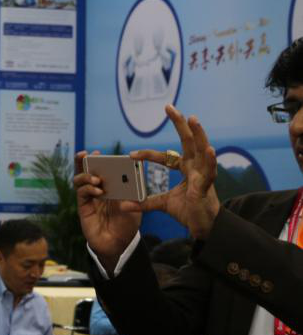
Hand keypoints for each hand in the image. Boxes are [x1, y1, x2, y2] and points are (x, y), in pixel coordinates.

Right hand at [73, 150, 141, 270]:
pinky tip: (98, 190)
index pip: (100, 168)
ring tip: (97, 178)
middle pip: (85, 170)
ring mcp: (88, 198)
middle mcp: (96, 189)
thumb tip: (129, 176)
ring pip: (79, 180)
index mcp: (109, 186)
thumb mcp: (134, 204)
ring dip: (86, 176)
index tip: (99, 153)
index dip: (97, 160)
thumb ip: (131, 191)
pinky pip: (81, 193)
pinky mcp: (83, 207)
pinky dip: (88, 188)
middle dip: (83, 161)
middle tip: (86, 154)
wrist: (120, 243)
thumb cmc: (128, 223)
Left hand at [132, 105, 220, 239]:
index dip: (149, 155)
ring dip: (198, 134)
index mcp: (185, 169)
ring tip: (193, 118)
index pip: (166, 157)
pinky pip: (210, 170)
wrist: (204, 228)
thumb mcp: (162, 205)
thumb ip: (145, 203)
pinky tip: (209, 148)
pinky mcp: (208, 185)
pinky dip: (210, 160)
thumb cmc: (188, 212)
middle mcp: (195, 167)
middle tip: (169, 107)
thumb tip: (124, 204)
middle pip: (187, 142)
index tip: (131, 155)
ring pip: (201, 150)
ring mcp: (203, 174)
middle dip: (179, 124)